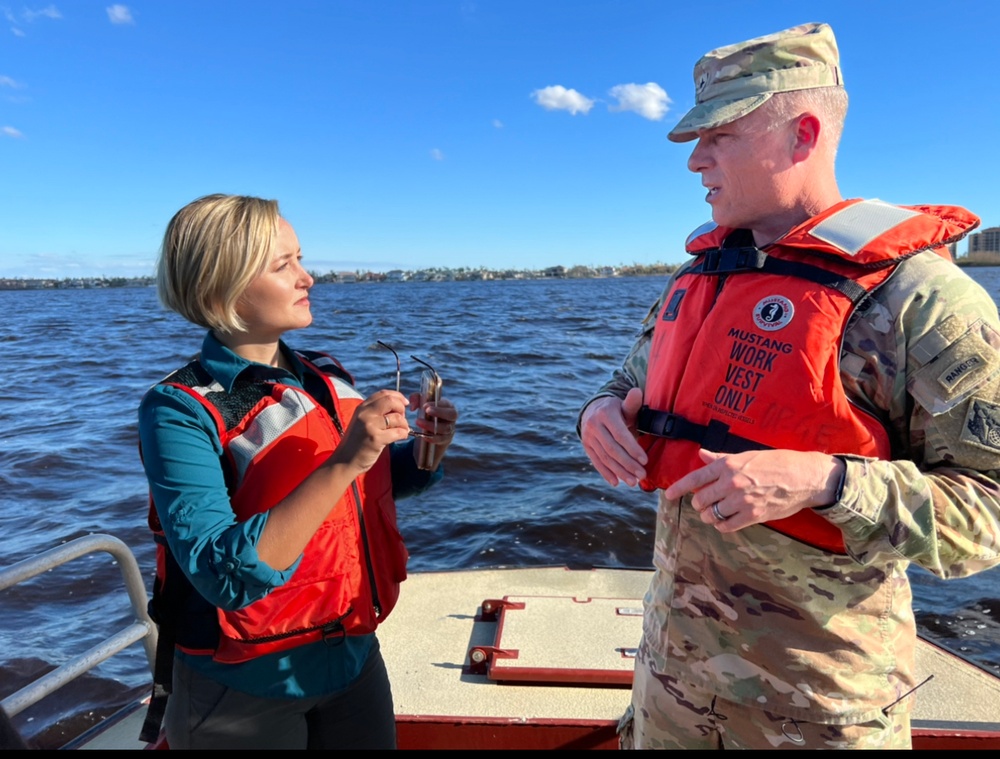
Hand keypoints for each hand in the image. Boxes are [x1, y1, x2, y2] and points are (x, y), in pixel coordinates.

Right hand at [331, 389, 410, 474]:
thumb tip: (398, 407)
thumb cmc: (356, 442)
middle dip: (402, 408)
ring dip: (404, 424)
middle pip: (391, 401)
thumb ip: (376, 412)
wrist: (344, 461)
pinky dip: (404, 434)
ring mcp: (370, 425)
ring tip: (402, 430)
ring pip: (397, 417)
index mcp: (362, 407)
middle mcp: (365, 413)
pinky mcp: (376, 439)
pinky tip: (401, 437)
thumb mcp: (362, 421)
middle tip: (402, 419)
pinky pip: (398, 432)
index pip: (383, 393)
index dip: (398, 396)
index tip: (405, 403)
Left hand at [409, 394, 457, 469]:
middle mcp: (451, 417)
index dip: (437, 405)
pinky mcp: (446, 439)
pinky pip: (441, 439)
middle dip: (439, 412)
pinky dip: (432, 438)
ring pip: (445, 428)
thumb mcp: (422, 403)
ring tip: (418, 422)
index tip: (425, 406)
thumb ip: (416, 399)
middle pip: (452, 414)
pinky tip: (423, 435)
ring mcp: (450, 429)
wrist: (432, 428)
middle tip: (426, 411)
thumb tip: (412, 407)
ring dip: (431, 426)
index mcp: (448, 406)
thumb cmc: (428, 412)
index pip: (446, 404)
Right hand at [580, 387, 646, 486]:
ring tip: (632, 482)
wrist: (595, 409)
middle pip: (612, 449)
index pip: (620, 435)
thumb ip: (632, 403)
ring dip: (619, 472)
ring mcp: (588, 436)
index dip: (632, 449)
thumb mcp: (625, 405)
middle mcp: (593, 424)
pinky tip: (616, 482)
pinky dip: (606, 473)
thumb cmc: (618, 410)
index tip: (645, 461)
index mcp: (605, 413)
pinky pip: (596, 461)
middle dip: (628, 464)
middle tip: (642, 476)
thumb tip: (637, 392)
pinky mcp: (585, 445)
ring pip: (604, 457)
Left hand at [664, 448, 843, 532]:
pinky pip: (727, 526)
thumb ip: (720, 459)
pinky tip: (725, 522)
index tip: (669, 495)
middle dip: (699, 504)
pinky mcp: (753, 515)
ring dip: (710, 516)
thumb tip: (701, 454)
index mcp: (727, 465)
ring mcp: (741, 500)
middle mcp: (731, 482)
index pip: (695, 478)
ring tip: (715, 513)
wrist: (803, 476)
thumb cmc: (775, 462)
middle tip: (704, 504)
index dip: (678, 488)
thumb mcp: (746, 455)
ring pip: (712, 515)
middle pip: (701, 500)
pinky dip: (722, 526)